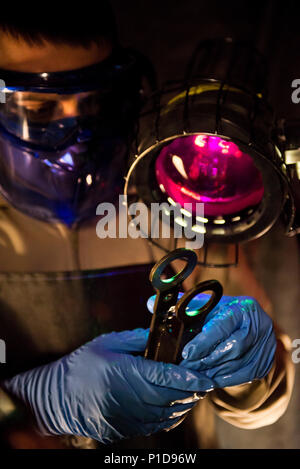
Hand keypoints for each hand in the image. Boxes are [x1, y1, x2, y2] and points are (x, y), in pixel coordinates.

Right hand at [2, 329, 215, 443]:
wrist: (58, 398)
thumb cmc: (83, 366)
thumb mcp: (108, 343)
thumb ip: (136, 339)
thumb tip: (159, 337)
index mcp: (128, 374)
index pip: (167, 376)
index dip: (189, 377)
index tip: (205, 377)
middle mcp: (132, 399)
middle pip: (172, 397)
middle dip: (192, 390)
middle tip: (204, 381)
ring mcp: (129, 418)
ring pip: (168, 414)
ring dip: (183, 403)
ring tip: (192, 392)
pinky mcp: (126, 430)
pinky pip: (156, 425)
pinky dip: (170, 415)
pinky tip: (173, 405)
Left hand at [147, 294, 276, 387]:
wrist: (249, 328)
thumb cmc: (220, 316)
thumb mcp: (205, 307)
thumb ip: (180, 306)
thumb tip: (150, 303)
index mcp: (242, 307)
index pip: (223, 325)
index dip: (204, 341)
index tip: (186, 353)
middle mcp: (257, 325)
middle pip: (232, 347)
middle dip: (206, 359)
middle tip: (186, 368)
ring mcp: (264, 345)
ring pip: (237, 363)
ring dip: (213, 371)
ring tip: (194, 375)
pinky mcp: (263, 363)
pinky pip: (243, 376)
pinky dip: (224, 379)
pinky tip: (209, 380)